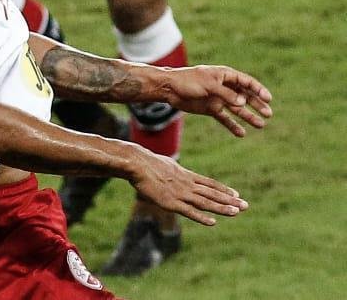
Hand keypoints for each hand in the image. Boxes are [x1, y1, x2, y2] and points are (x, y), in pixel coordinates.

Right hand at [130, 150, 247, 225]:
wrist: (137, 163)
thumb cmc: (146, 162)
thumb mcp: (164, 163)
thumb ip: (172, 170)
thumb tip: (173, 169)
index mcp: (185, 174)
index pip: (209, 183)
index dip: (223, 190)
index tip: (237, 195)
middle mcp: (187, 184)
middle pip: (212, 193)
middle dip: (229, 200)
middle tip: (246, 206)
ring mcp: (180, 194)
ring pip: (205, 202)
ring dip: (221, 208)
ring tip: (236, 212)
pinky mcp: (171, 202)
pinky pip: (189, 211)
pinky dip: (201, 217)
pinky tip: (213, 222)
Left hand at [160, 65, 272, 137]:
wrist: (169, 88)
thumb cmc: (188, 81)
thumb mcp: (208, 85)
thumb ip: (226, 94)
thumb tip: (243, 102)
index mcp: (225, 75)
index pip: (246, 82)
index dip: (258, 89)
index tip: (268, 98)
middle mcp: (224, 87)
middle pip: (245, 96)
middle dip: (257, 104)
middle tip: (268, 114)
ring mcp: (218, 98)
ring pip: (237, 108)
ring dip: (248, 116)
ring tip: (261, 125)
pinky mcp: (211, 109)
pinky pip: (225, 118)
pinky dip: (232, 125)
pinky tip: (241, 133)